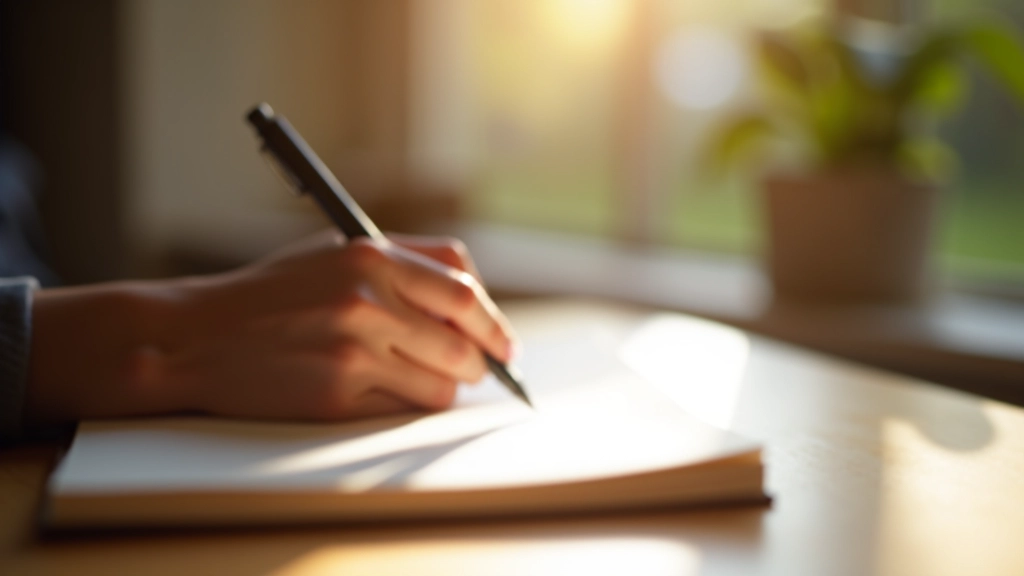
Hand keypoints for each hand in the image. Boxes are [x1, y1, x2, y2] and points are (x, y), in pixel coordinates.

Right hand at [26, 232, 516, 424]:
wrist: (196, 335)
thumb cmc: (269, 294)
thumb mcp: (332, 252)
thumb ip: (400, 265)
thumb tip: (469, 301)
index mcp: (370, 256)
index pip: (463, 287)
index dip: (493, 320)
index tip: (505, 343)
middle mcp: (368, 299)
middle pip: (464, 342)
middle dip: (479, 363)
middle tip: (478, 372)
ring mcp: (353, 349)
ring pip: (442, 385)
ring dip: (444, 389)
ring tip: (422, 381)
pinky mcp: (337, 394)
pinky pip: (404, 410)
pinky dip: (407, 407)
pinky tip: (383, 394)